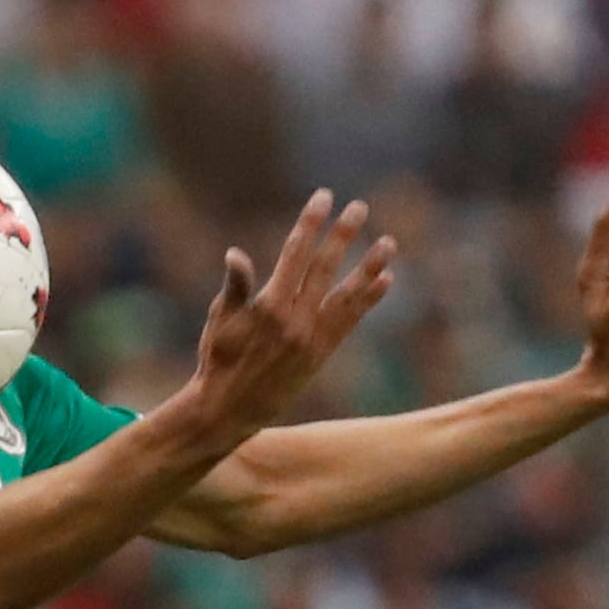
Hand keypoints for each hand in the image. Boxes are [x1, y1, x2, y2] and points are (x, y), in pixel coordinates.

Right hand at [183, 191, 395, 442]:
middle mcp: (294, 321)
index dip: (311, 223)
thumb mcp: (220, 321)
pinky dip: (368, 300)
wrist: (229, 411)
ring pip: (347, 296)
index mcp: (267, 306)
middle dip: (343, 235)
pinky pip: (350, 322)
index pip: (294, 254)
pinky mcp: (321, 356)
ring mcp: (312, 339)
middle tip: (360, 207)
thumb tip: (236, 254)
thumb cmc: (218, 361)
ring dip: (369, 267)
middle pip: (324, 268)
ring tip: (389, 243)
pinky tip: (384, 280)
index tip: (324, 197)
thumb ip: (234, 287)